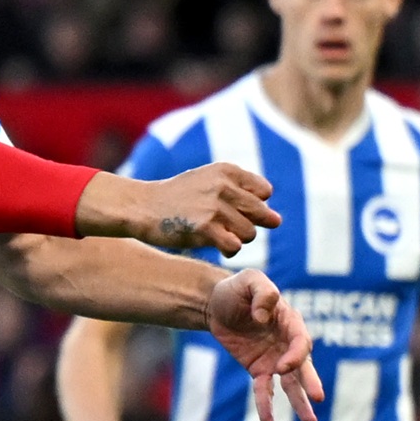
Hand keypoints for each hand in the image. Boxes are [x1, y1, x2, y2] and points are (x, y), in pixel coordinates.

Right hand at [81, 163, 278, 254]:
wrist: (142, 207)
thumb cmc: (177, 197)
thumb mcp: (208, 180)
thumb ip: (240, 192)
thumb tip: (277, 219)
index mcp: (226, 170)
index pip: (264, 192)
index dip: (255, 205)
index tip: (236, 210)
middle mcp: (223, 186)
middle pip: (261, 213)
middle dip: (253, 225)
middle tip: (233, 228)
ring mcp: (214, 207)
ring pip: (249, 233)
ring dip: (240, 240)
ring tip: (223, 237)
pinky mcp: (204, 229)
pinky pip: (234, 246)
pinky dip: (230, 250)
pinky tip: (219, 247)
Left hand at [204, 267, 322, 420]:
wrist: (215, 303)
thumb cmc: (237, 288)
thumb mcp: (249, 279)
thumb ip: (262, 293)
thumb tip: (263, 317)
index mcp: (290, 321)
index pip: (300, 342)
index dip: (295, 355)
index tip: (283, 366)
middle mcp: (286, 342)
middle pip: (303, 365)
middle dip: (310, 381)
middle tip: (318, 397)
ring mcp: (275, 358)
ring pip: (291, 383)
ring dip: (299, 402)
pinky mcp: (259, 369)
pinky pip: (265, 389)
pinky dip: (267, 405)